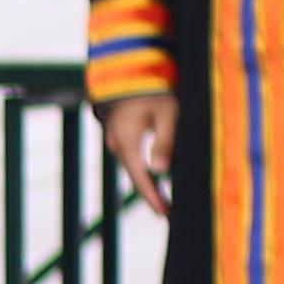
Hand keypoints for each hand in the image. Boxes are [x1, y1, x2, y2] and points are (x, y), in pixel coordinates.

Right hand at [101, 91, 178, 207]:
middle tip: (169, 214)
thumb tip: (160, 171)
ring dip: (148, 183)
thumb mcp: (167, 112)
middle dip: (152, 196)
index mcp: (127, 141)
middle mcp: (116, 143)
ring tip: (165, 199)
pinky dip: (143, 169)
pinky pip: (131, 156)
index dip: (154, 200)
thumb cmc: (154, 87)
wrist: (129, 66)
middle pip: (136, 177)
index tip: (168, 217)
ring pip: (133, 166)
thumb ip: (165, 141)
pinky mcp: (119, 132)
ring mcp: (114, 138)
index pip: (141, 179)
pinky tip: (154, 174)